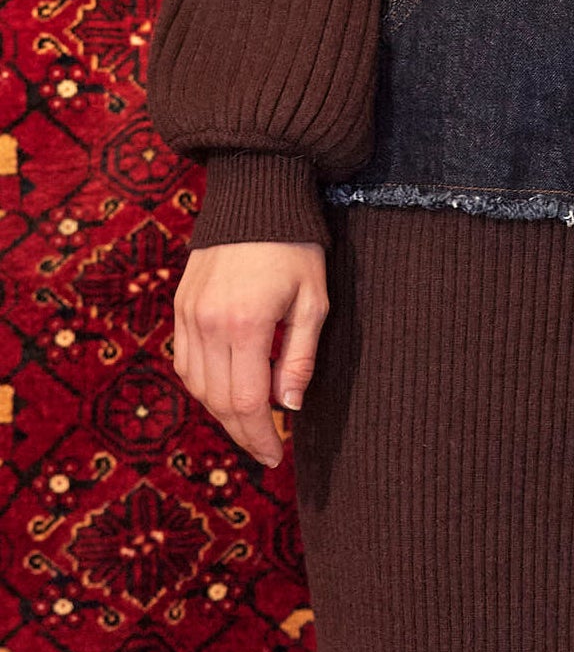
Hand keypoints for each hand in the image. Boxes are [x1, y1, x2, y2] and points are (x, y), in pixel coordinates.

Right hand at [173, 240, 328, 468]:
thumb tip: (289, 407)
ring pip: (197, 386)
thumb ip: (300, 356)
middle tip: (267, 450)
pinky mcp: (181, 306)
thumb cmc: (295, 245)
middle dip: (243, 433)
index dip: (260, 437)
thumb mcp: (314, 299)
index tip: (276, 456)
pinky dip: (202, 385)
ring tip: (251, 423)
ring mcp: (189, 315)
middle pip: (218, 401)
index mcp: (247, 324)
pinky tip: (225, 391)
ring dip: (222, 412)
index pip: (246, 402)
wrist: (256, 194)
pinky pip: (185, 362)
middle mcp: (209, 324)